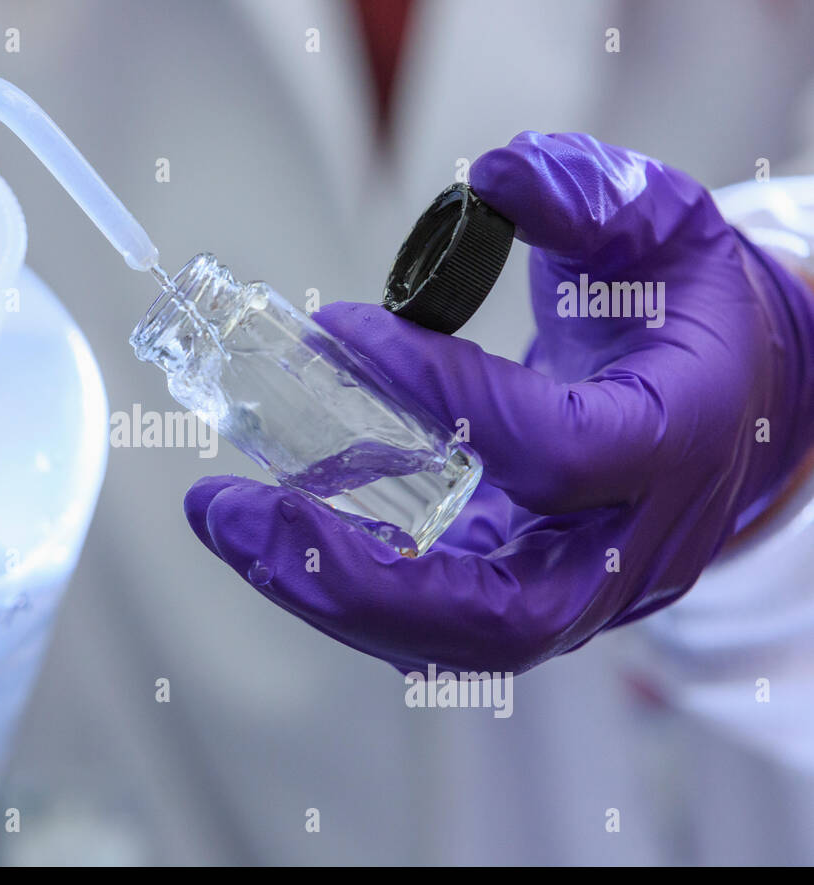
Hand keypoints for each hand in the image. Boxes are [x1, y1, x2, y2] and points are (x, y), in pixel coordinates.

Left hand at [184, 131, 813, 672]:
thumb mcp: (661, 229)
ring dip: (324, 589)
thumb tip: (496, 176)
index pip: (554, 453)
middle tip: (237, 511)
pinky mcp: (524, 592)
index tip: (339, 331)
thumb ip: (589, 198)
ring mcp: (575, 587)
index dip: (443, 395)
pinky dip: (343, 583)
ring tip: (226, 520)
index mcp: (673, 445)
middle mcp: (625, 548)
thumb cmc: (686, 314)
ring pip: (452, 638)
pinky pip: (431, 618)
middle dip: (352, 575)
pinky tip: (271, 529)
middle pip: (500, 616)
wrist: (728, 403)